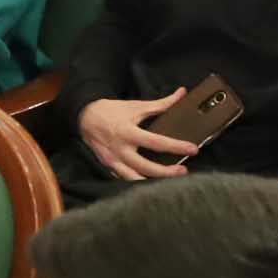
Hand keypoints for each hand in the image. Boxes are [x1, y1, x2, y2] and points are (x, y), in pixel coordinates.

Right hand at [77, 89, 198, 183]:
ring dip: (153, 182)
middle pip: (146, 167)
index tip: (192, 149)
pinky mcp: (108, 167)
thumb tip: (182, 94)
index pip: (156, 142)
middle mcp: (120, 149)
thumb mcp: (136, 106)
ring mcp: (113, 160)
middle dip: (167, 172)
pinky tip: (151, 183)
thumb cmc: (112, 111)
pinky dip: (138, 182)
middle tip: (183, 171)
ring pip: (134, 179)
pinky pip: (125, 179)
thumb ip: (161, 104)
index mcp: (128, 132)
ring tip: (169, 182)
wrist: (85, 117)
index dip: (176, 147)